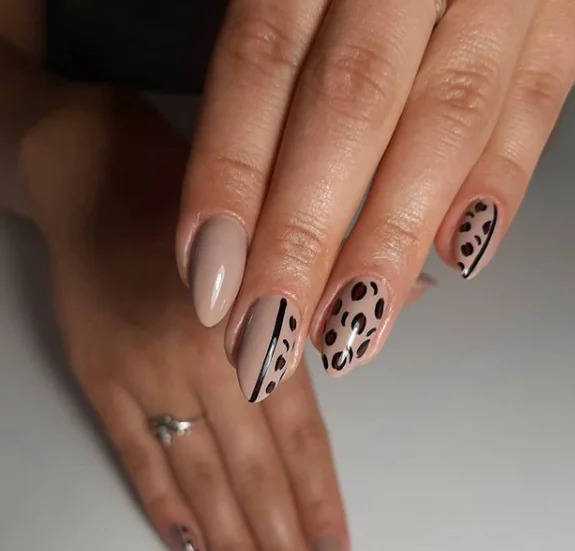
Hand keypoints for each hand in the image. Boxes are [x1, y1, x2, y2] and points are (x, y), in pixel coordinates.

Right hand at [22, 91, 347, 550]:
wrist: (95, 175)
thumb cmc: (185, 191)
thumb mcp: (264, 221)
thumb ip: (319, 280)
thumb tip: (393, 305)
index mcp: (246, 317)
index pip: (297, 429)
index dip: (318, 491)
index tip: (336, 541)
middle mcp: (198, 356)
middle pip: (251, 464)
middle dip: (280, 529)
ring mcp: (143, 372)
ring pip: (198, 470)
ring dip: (231, 530)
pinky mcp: (98, 376)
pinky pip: (133, 451)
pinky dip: (160, 499)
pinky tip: (187, 539)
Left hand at [175, 0, 574, 400]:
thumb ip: (276, 62)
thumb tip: (249, 210)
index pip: (261, 65)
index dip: (230, 176)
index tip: (209, 279)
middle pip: (348, 111)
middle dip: (303, 238)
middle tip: (266, 339)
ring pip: (444, 122)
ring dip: (390, 239)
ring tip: (349, 333)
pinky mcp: (560, 10)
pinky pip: (534, 103)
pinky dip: (497, 184)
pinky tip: (458, 257)